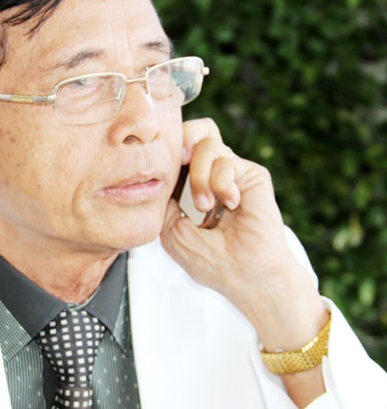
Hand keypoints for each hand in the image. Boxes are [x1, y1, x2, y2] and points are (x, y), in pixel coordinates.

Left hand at [162, 118, 327, 351]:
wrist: (247, 277)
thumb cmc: (211, 260)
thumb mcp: (171, 229)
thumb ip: (164, 198)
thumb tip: (158, 169)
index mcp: (190, 185)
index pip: (177, 149)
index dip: (165, 150)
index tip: (156, 169)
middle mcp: (211, 174)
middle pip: (195, 130)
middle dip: (181, 141)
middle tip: (179, 164)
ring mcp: (232, 173)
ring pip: (207, 144)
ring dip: (200, 176)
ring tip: (206, 206)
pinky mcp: (252, 175)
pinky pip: (227, 161)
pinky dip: (221, 183)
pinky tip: (230, 205)